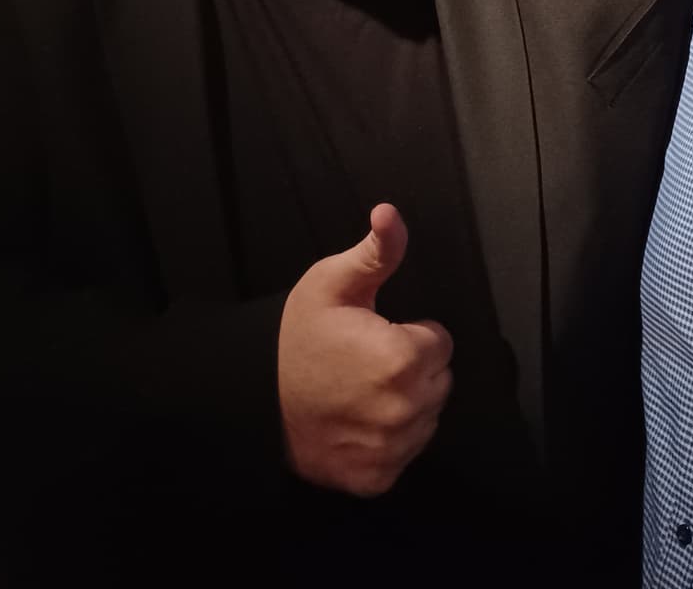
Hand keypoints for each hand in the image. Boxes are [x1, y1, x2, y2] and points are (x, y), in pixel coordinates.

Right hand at [277, 203, 453, 496]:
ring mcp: (391, 448)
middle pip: (438, 381)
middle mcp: (404, 410)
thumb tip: (390, 214)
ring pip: (426, 418)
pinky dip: (388, 441)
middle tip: (365, 362)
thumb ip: (376, 252)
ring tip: (360, 392)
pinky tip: (357, 422)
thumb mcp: (332, 284)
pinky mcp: (376, 478)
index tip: (376, 335)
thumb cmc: (295, 339)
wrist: (252, 400)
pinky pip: (405, 454)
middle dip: (411, 368)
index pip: (440, 342)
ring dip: (404, 405)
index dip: (410, 334)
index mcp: (403, 358)